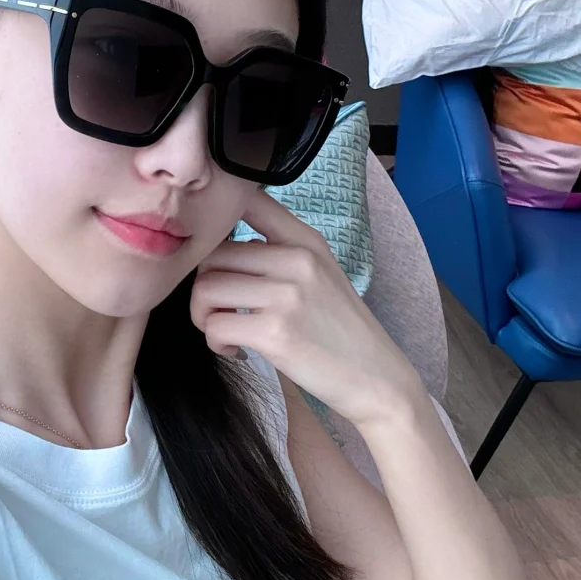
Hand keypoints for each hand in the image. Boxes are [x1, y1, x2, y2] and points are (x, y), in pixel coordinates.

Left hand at [190, 190, 424, 428]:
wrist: (376, 378)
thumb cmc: (342, 332)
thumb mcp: (321, 276)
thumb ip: (279, 255)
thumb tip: (225, 250)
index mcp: (306, 240)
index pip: (249, 201)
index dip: (217, 224)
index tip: (218, 260)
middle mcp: (296, 259)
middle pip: (213, 254)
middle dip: (203, 286)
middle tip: (219, 312)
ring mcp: (286, 295)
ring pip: (205, 289)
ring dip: (203, 316)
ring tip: (226, 332)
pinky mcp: (274, 332)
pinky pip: (215, 327)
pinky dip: (216, 343)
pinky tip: (237, 351)